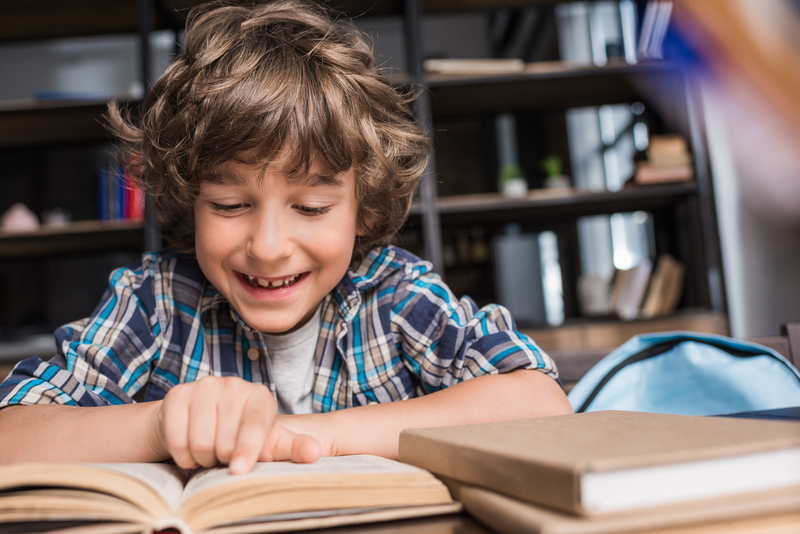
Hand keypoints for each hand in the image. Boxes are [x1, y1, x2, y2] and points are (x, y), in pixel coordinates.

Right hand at [150, 376, 320, 472]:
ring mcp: (204, 386)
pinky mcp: (177, 394)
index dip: (247, 450)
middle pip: (225, 441)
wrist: (196, 424)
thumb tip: (315, 452)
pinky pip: (177, 438)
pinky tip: (189, 449)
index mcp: (259, 396)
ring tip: (208, 452)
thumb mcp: (268, 443)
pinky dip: (182, 455)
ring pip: (200, 441)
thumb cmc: (239, 436)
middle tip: (222, 455)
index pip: (255, 426)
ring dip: (202, 458)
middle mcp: (233, 385)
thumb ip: (292, 448)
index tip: (240, 471)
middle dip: (222, 459)